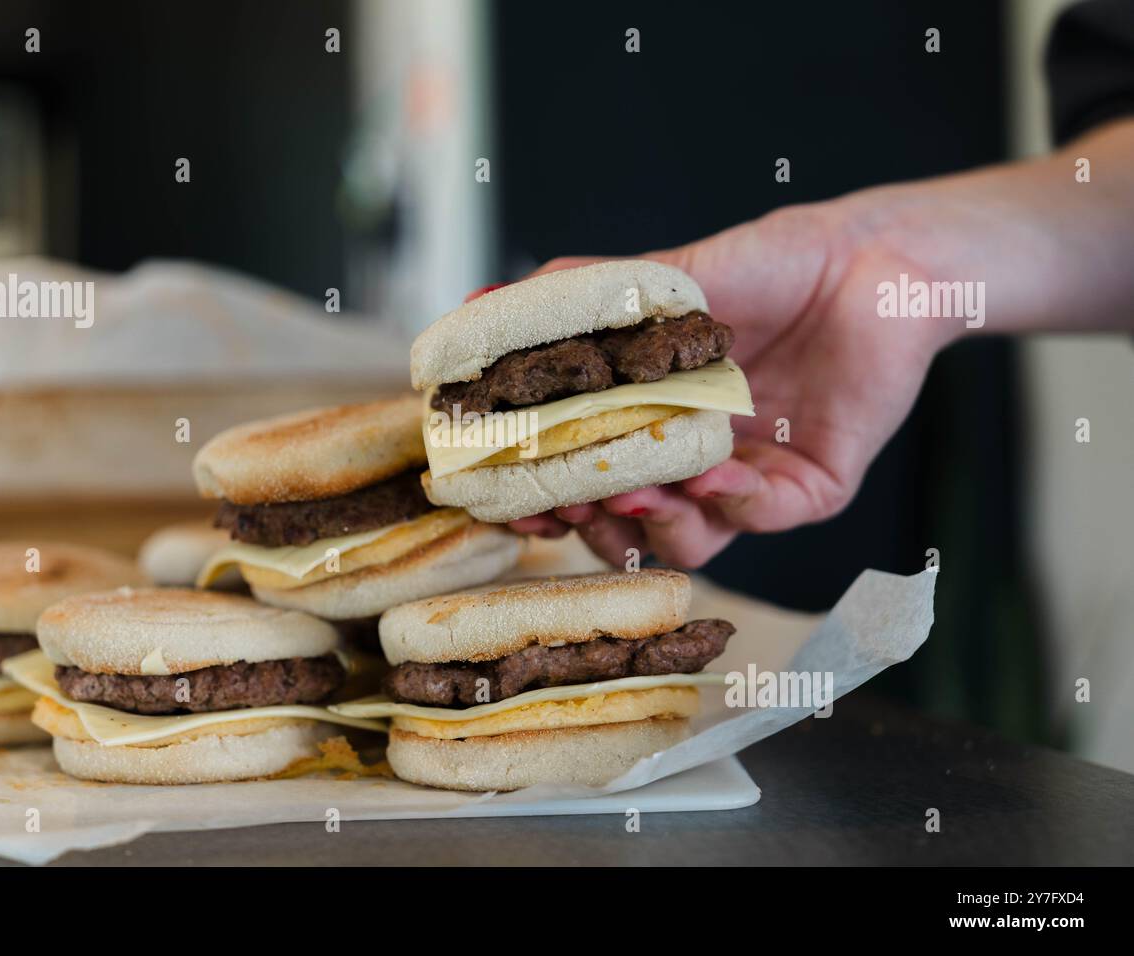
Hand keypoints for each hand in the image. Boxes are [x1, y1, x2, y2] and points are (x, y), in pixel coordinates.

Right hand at [506, 198, 953, 567]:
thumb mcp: (654, 278)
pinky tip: (712, 475)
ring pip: (688, 539)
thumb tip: (477, 297)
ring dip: (654, 523)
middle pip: (625, 526)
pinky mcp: (809, 489)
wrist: (866, 258)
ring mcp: (748, 480)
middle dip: (590, 522)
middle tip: (566, 501)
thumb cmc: (764, 265)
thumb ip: (572, 297)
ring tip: (634, 490)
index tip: (510, 499)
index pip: (581, 481)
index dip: (542, 498)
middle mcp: (692, 462)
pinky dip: (730, 502)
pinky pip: (761, 516)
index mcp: (649, 423)